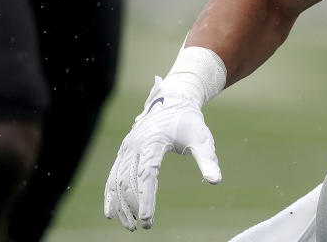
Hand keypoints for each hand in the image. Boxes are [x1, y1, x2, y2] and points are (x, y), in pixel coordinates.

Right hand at [103, 75, 220, 230]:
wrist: (173, 101)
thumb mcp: (202, 139)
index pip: (147, 174)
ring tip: (130, 226)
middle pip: (129, 180)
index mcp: (153, 141)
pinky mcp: (124, 152)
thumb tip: (215, 182)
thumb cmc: (189, 122)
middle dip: (134, 205)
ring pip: (118, 180)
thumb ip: (208, 160)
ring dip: (122, 204)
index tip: (148, 218)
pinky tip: (112, 213)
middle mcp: (135, 144)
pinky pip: (114, 175)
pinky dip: (111, 195)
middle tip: (144, 226)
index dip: (145, 197)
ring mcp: (126, 148)